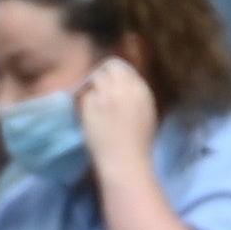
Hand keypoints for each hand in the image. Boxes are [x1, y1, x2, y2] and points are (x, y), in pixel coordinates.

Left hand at [76, 56, 160, 177]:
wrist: (125, 161)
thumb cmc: (139, 143)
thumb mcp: (146, 111)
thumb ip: (135, 94)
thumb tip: (123, 82)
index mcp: (141, 89)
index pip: (124, 68)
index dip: (115, 73)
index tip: (110, 82)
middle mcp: (123, 88)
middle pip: (108, 68)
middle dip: (102, 75)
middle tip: (97, 87)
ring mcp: (105, 95)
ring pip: (94, 78)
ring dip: (93, 87)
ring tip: (94, 102)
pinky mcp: (90, 105)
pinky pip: (84, 95)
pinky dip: (85, 102)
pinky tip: (90, 116)